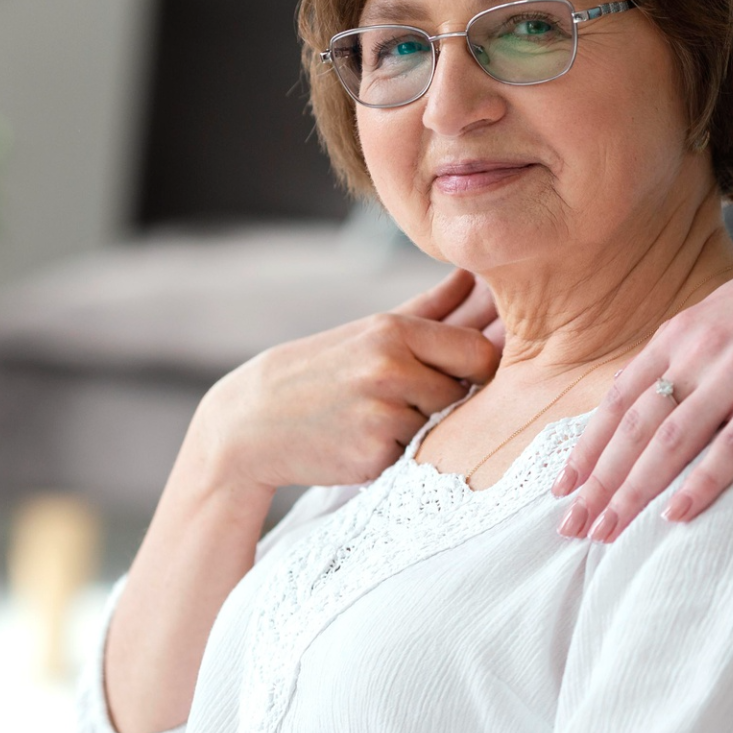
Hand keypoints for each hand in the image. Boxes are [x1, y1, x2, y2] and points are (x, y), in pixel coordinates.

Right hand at [183, 268, 502, 489]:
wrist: (253, 421)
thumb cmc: (323, 371)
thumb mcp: (371, 332)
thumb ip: (431, 307)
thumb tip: (475, 276)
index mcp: (393, 331)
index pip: (479, 351)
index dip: (477, 366)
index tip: (455, 372)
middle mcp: (390, 369)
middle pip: (466, 390)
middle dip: (445, 397)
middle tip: (401, 396)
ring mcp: (382, 415)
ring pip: (442, 426)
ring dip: (420, 427)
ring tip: (373, 417)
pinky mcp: (375, 457)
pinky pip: (417, 456)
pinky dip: (399, 452)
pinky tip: (362, 440)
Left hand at [551, 243, 732, 539]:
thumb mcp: (728, 310)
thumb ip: (691, 347)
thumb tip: (658, 388)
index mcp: (682, 330)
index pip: (620, 398)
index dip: (588, 445)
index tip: (562, 486)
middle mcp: (700, 348)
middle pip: (635, 426)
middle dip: (599, 480)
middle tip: (573, 525)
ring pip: (672, 440)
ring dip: (634, 490)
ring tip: (608, 531)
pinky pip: (732, 447)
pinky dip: (701, 484)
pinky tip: (675, 515)